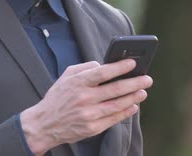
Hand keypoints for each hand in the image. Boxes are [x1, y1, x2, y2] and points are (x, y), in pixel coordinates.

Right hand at [20, 59, 152, 154]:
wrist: (44, 124)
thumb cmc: (58, 97)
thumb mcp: (66, 76)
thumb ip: (85, 67)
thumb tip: (104, 64)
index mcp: (78, 83)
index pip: (103, 73)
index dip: (120, 67)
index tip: (133, 63)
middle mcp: (84, 98)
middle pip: (115, 89)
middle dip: (134, 83)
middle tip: (147, 79)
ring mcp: (89, 114)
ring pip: (117, 105)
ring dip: (133, 98)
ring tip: (143, 92)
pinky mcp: (91, 128)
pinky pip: (113, 119)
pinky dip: (125, 112)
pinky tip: (133, 106)